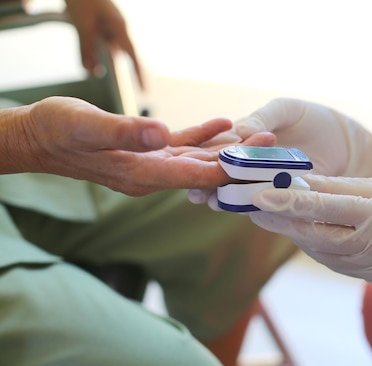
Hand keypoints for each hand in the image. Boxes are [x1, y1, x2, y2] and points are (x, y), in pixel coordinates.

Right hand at [3, 96, 272, 195]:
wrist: (39, 137)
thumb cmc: (57, 131)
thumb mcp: (87, 127)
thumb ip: (124, 133)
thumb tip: (159, 136)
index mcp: (142, 174)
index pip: (196, 177)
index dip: (228, 171)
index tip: (258, 165)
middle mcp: (152, 175)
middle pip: (204, 171)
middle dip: (238, 162)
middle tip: (273, 148)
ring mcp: (150, 165)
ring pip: (198, 160)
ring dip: (227, 150)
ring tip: (260, 137)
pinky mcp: (147, 152)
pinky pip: (182, 146)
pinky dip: (203, 136)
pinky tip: (224, 123)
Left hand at [64, 0, 143, 86]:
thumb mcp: (82, 25)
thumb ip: (86, 49)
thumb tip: (90, 71)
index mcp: (119, 26)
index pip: (132, 54)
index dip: (139, 73)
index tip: (144, 90)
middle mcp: (117, 27)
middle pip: (115, 53)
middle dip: (105, 63)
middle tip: (95, 71)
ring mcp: (109, 24)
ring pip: (104, 48)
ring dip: (94, 56)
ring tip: (87, 64)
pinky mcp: (100, 23)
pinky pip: (97, 42)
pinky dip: (90, 49)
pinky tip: (84, 52)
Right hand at [188, 97, 371, 204]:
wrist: (345, 140)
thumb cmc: (312, 118)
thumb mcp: (286, 110)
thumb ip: (263, 118)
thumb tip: (239, 129)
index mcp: (244, 138)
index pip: (218, 148)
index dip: (202, 156)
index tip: (188, 163)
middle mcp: (251, 162)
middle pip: (223, 174)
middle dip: (207, 183)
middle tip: (194, 192)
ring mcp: (266, 181)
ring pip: (239, 190)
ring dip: (224, 197)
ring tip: (212, 202)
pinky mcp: (283, 195)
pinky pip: (265, 201)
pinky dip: (253, 205)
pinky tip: (241, 209)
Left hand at [249, 175, 371, 300]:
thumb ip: (341, 187)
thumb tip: (299, 182)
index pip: (326, 207)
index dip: (289, 203)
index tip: (257, 196)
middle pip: (316, 235)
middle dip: (280, 222)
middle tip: (251, 207)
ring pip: (322, 252)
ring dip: (294, 234)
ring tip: (269, 217)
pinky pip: (336, 263)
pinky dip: (316, 247)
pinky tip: (304, 233)